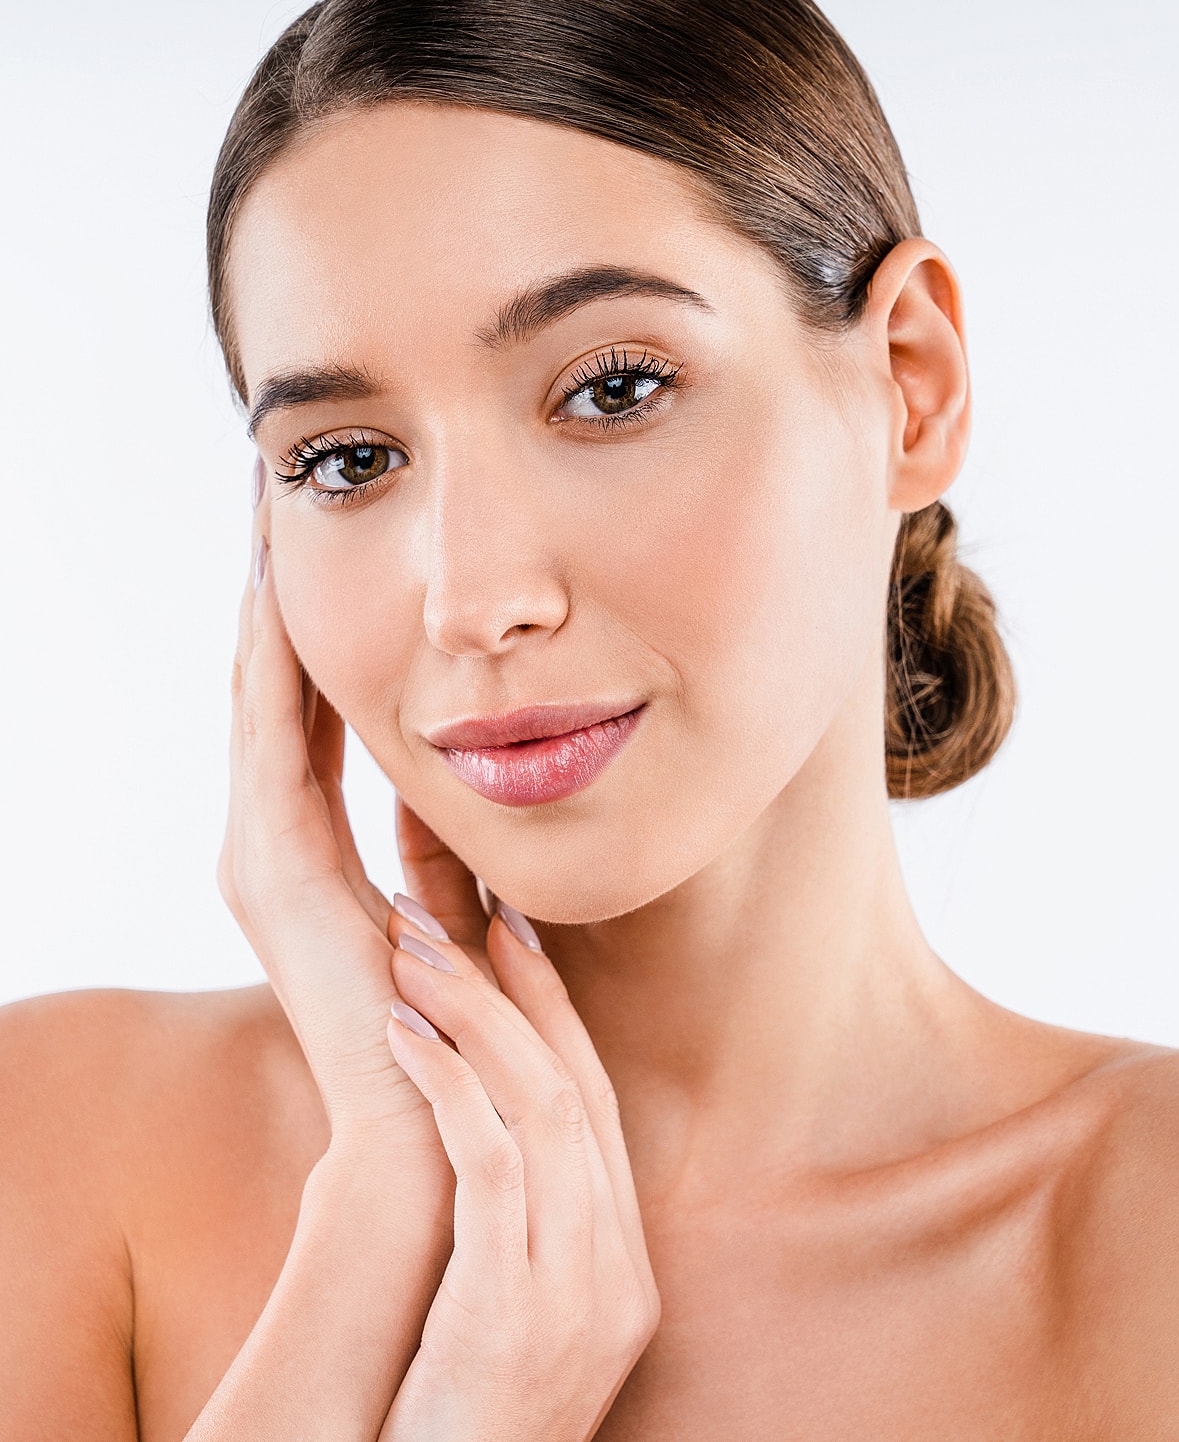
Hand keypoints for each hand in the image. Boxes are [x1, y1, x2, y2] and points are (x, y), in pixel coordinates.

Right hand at [219, 534, 446, 1169]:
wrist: (420, 1118)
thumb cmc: (449, 1019)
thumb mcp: (445, 907)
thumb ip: (440, 849)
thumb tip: (472, 790)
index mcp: (305, 852)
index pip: (304, 718)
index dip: (307, 636)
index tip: (321, 558)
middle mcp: (266, 843)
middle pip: (267, 695)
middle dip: (273, 604)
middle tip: (276, 510)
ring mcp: (257, 852)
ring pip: (258, 700)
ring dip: (266, 612)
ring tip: (270, 526)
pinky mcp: (270, 863)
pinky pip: (272, 733)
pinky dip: (274, 660)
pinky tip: (282, 591)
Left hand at [376, 901, 661, 1440]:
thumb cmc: (451, 1417)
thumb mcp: (499, 1313)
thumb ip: (507, 1222)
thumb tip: (466, 1111)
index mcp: (621, 1264)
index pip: (596, 1105)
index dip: (554, 1011)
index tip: (510, 933)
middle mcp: (616, 1271)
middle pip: (575, 1087)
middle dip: (513, 987)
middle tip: (454, 910)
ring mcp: (579, 1293)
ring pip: (540, 1107)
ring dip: (472, 1014)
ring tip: (412, 952)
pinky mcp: (517, 1308)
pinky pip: (490, 1162)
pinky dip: (448, 1083)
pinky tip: (404, 1033)